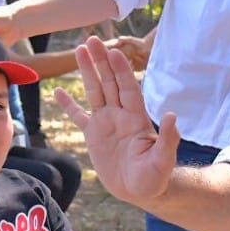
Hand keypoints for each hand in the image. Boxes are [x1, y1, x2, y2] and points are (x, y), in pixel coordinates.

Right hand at [55, 37, 178, 205]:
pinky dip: (68, 104)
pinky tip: (57, 91)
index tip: (114, 52)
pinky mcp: (93, 136)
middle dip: (101, 61)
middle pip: (109, 82)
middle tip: (92, 40)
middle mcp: (120, 115)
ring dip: (86, 71)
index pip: (128, 88)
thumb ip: (167, 138)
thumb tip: (171, 115)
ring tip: (79, 50)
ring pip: (94, 91)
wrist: (140, 191)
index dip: (121, 70)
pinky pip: (78, 116)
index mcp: (136, 118)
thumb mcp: (163, 160)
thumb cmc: (155, 177)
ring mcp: (105, 123)